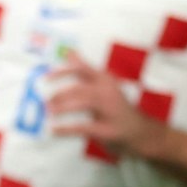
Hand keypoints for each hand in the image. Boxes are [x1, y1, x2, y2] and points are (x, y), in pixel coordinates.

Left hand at [46, 52, 161, 159]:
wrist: (140, 133)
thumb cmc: (116, 109)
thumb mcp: (104, 86)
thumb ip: (86, 71)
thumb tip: (70, 53)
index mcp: (105, 80)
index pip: (82, 69)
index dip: (62, 71)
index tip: (45, 77)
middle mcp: (108, 92)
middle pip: (80, 88)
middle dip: (59, 94)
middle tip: (46, 102)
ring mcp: (110, 111)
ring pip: (83, 104)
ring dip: (62, 108)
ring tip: (49, 113)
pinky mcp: (108, 130)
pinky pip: (83, 127)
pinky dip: (66, 129)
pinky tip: (54, 130)